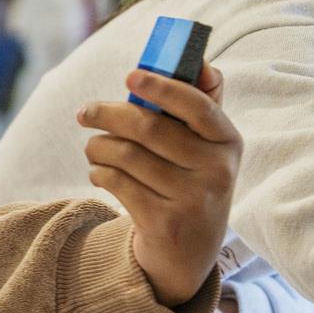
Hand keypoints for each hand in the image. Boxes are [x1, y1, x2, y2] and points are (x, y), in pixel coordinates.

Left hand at [77, 63, 239, 309]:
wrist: (189, 253)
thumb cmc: (191, 181)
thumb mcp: (206, 147)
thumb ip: (201, 103)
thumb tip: (198, 59)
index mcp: (228, 142)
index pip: (197, 105)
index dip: (162, 87)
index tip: (130, 75)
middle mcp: (216, 171)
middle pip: (148, 128)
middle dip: (107, 114)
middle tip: (85, 112)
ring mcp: (192, 200)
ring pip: (126, 156)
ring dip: (97, 147)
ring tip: (93, 147)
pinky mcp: (165, 223)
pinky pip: (117, 183)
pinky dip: (99, 173)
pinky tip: (99, 172)